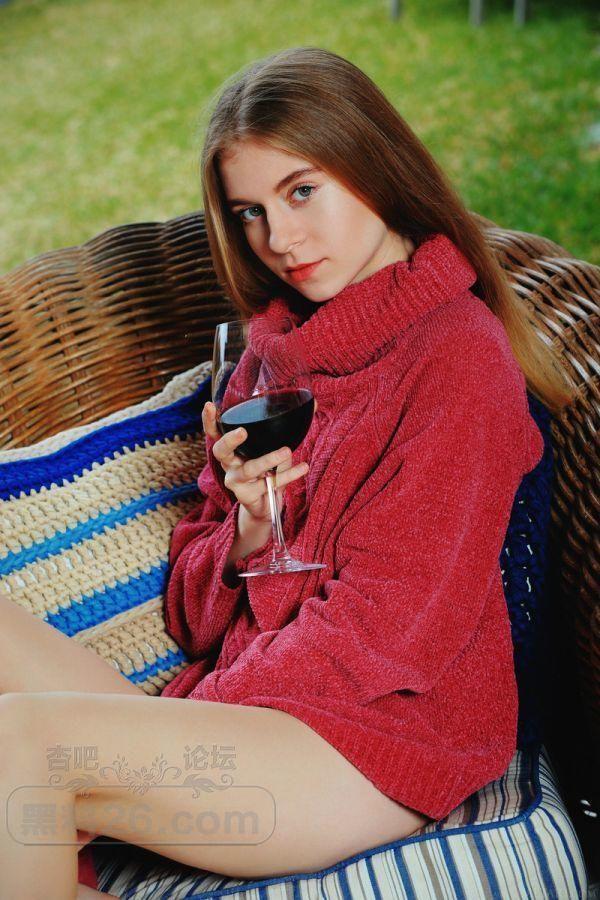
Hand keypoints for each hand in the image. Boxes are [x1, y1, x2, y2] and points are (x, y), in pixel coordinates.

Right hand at [202, 400, 314, 523]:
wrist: (267, 505)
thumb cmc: (268, 469)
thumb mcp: (274, 447)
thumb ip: (288, 428)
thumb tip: (313, 404)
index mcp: (231, 449)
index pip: (215, 432)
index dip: (209, 420)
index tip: (209, 405)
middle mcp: (229, 464)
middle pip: (220, 451)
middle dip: (230, 440)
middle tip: (243, 432)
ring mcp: (236, 481)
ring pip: (249, 469)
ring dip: (268, 459)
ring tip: (287, 451)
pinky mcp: (247, 496)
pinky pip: (269, 483)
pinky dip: (288, 474)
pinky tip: (302, 467)